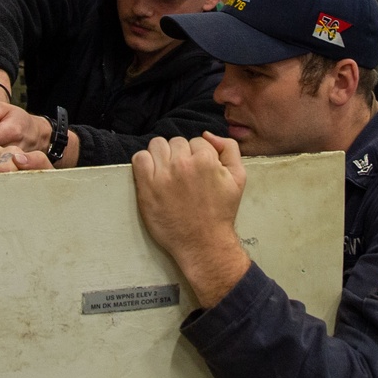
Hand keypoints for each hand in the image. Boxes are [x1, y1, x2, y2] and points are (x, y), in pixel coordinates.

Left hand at [131, 131, 250, 307]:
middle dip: (180, 154)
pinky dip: (144, 162)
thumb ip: (229, 149)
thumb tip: (207, 135)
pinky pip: (139, 158)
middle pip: (176, 142)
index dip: (198, 155)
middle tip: (183, 174)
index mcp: (205, 159)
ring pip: (157, 145)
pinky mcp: (146, 186)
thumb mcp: (238, 178)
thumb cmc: (221, 212)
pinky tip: (153, 174)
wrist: (203, 243)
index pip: (197, 141)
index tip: (197, 170)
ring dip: (162, 155)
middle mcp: (182, 164)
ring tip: (168, 172)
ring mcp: (162, 175)